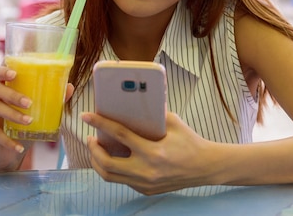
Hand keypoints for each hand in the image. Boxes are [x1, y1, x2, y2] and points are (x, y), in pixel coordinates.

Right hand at [0, 66, 74, 171]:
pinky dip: (8, 140)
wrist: (7, 155)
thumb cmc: (23, 129)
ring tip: (30, 122)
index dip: (3, 70)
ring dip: (14, 115)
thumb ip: (52, 100)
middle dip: (14, 95)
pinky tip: (20, 147)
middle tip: (30, 103)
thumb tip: (69, 87)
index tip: (15, 73)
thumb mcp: (38, 114)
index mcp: (3, 90)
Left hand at [82, 112, 213, 194]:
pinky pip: (122, 180)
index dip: (100, 124)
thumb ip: (156, 114)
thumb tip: (136, 102)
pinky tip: (114, 159)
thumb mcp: (175, 123)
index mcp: (153, 151)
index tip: (86, 116)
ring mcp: (145, 183)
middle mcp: (146, 170)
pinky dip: (114, 169)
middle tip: (90, 138)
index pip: (120, 135)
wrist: (205, 167)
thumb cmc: (191, 142)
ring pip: (110, 176)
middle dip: (92, 150)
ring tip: (97, 150)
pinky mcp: (146, 190)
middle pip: (106, 163)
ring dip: (98, 162)